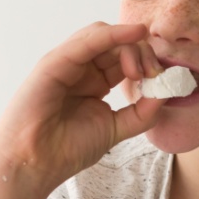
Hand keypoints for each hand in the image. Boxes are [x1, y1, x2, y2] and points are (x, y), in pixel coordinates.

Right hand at [0, 22, 163, 194]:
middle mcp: (80, 68)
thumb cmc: (65, 150)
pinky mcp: (54, 62)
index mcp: (94, 81)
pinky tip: (133, 34)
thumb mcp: (114, 129)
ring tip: (142, 69)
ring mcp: (66, 63)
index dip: (147, 63)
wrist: (33, 164)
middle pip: (117, 43)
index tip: (162, 81)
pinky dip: (112, 34)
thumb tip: (165, 93)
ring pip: (103, 35)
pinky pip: (87, 40)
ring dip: (130, 45)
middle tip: (155, 73)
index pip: (125, 57)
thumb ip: (141, 113)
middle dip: (143, 52)